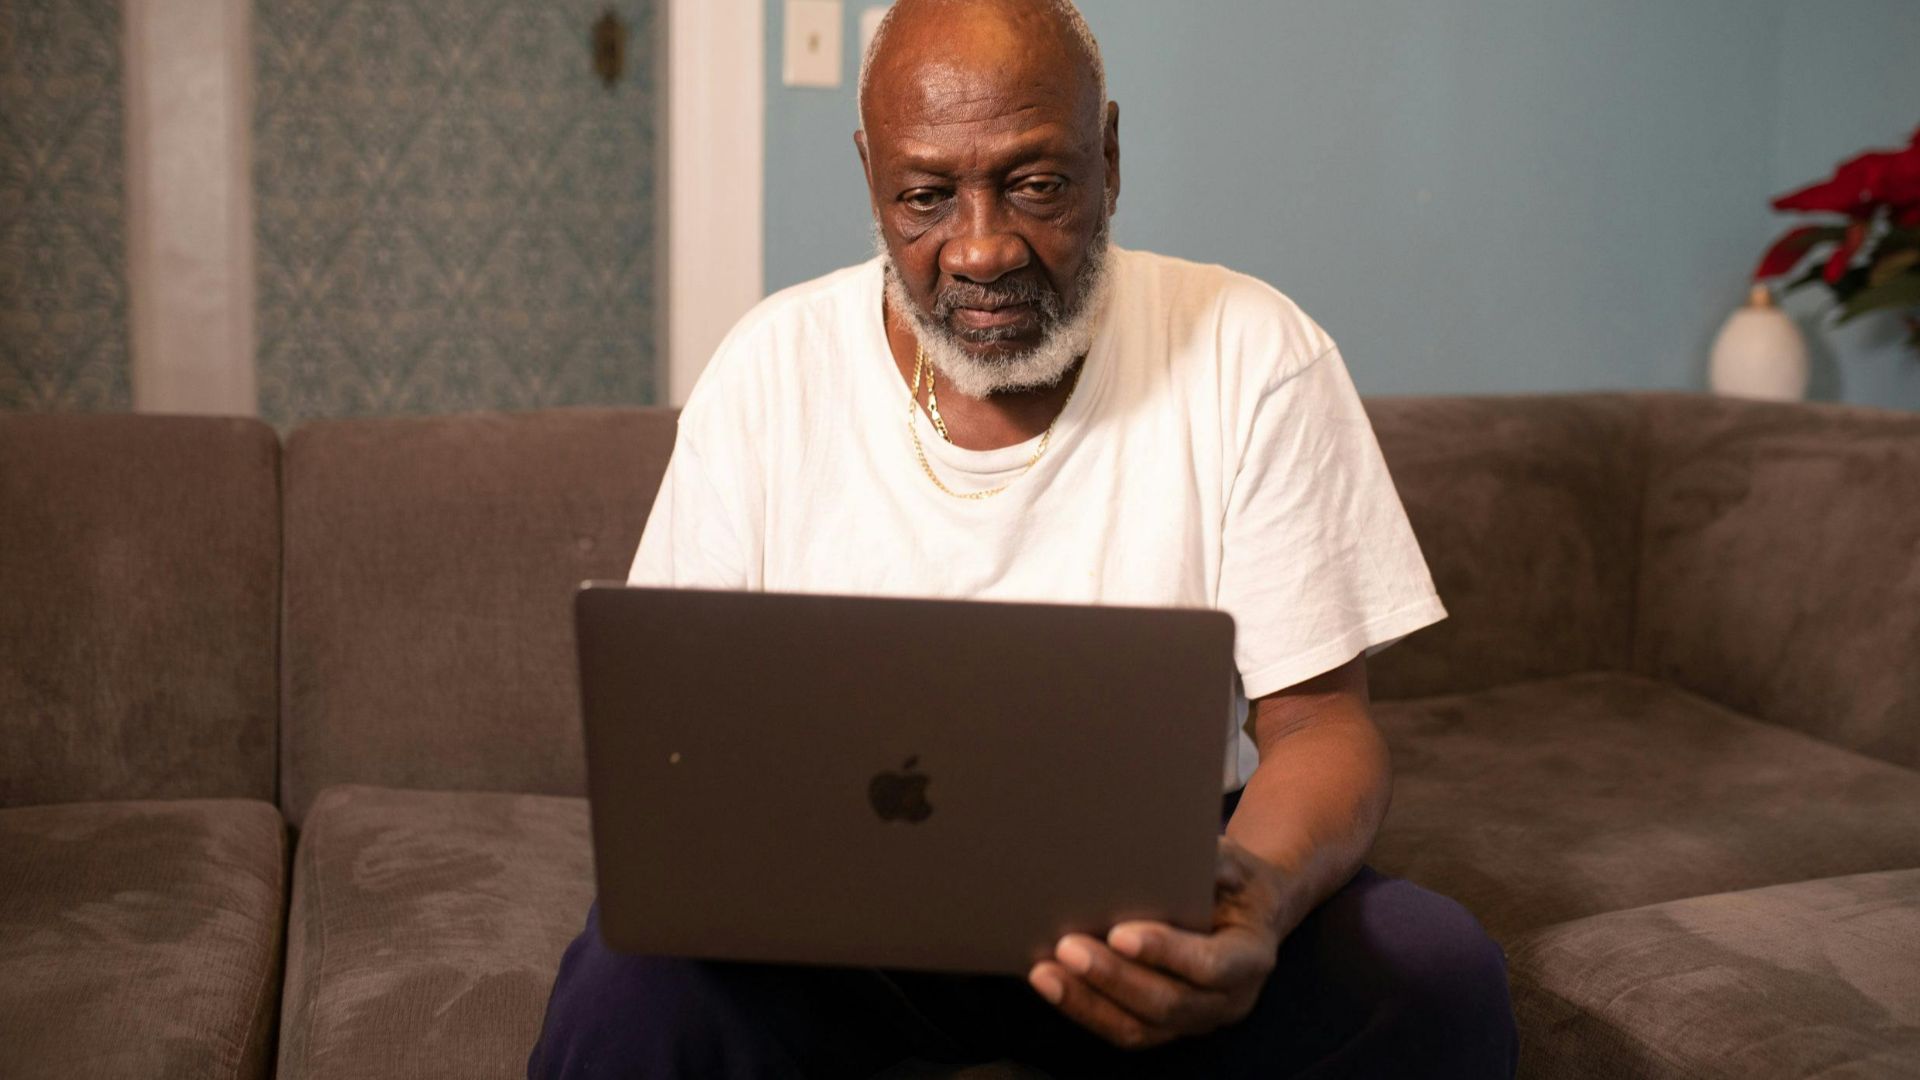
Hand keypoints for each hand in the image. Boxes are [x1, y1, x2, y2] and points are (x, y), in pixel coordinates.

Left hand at [1026, 838, 1286, 1049]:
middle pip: (1168, 1003)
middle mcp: (1227, 1000)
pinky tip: (1050, 983)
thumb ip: (1211, 860)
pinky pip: (1122, 1029)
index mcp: (1250, 958)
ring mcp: (1194, 1020)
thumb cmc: (1234, 881)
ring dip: (1087, 1001)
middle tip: (1068, 948)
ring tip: (1046, 973)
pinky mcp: (1164, 1028)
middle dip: (1113, 977)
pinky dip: (1083, 1008)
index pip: (1210, 965)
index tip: (1119, 934)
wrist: (1246, 913)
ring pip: (1139, 1027)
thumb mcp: (1234, 861)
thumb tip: (1165, 852)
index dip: (1164, 951)